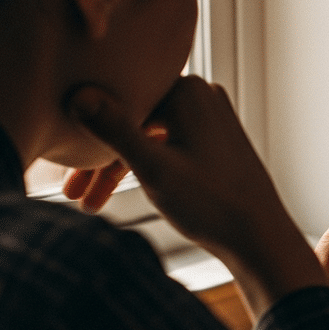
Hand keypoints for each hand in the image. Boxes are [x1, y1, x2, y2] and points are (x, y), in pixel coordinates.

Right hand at [68, 76, 328, 319]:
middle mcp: (201, 95)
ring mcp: (210, 117)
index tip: (68, 179)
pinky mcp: (216, 139)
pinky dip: (146, 168)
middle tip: (73, 195)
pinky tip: (123, 191)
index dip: (88, 143)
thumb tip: (78, 95)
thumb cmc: (214, 206)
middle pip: (132, 121)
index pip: (119, 105)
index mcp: (187, 90)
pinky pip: (168, 146)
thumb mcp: (154, 169)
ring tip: (91, 204)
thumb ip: (114, 130)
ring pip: (148, 137)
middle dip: (100, 160)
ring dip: (119, 168)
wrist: (261, 238)